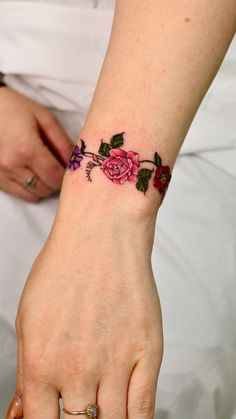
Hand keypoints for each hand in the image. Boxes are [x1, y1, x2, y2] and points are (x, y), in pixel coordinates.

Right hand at [0, 87, 72, 201]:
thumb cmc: (17, 109)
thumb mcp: (46, 119)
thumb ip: (63, 143)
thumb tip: (76, 164)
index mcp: (26, 149)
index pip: (55, 177)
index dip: (66, 175)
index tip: (68, 166)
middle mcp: (12, 165)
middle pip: (46, 189)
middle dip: (55, 180)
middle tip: (55, 166)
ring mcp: (1, 174)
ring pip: (34, 196)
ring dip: (43, 186)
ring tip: (41, 169)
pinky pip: (20, 195)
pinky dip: (29, 188)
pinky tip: (29, 172)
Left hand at [11, 202, 162, 418]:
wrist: (102, 235)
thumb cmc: (64, 268)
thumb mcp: (28, 318)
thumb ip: (26, 370)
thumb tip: (24, 411)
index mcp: (40, 364)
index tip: (54, 417)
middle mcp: (77, 371)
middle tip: (80, 406)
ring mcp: (116, 363)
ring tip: (101, 408)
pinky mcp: (147, 352)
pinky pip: (143, 410)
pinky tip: (126, 416)